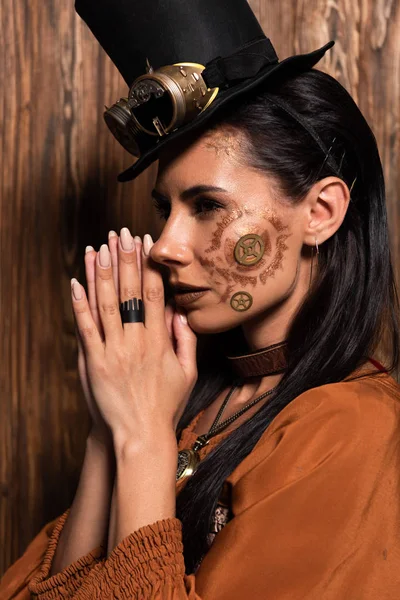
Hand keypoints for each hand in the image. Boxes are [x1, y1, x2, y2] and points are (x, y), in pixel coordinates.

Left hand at [71, 228, 197, 444]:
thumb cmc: (167, 405)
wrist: (141, 435)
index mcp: (161, 341)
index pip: (155, 294)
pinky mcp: (95, 362)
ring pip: (106, 304)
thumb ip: (186, 341)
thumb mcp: (188, 373)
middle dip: (125, 259)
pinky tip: (76, 283)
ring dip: (101, 273)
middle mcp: (137, 341)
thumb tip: (181, 313)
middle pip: (129, 292)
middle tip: (121, 233)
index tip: (146, 245)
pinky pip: (86, 328)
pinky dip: (80, 304)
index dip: (149, 267)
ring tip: (98, 248)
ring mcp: (114, 351)